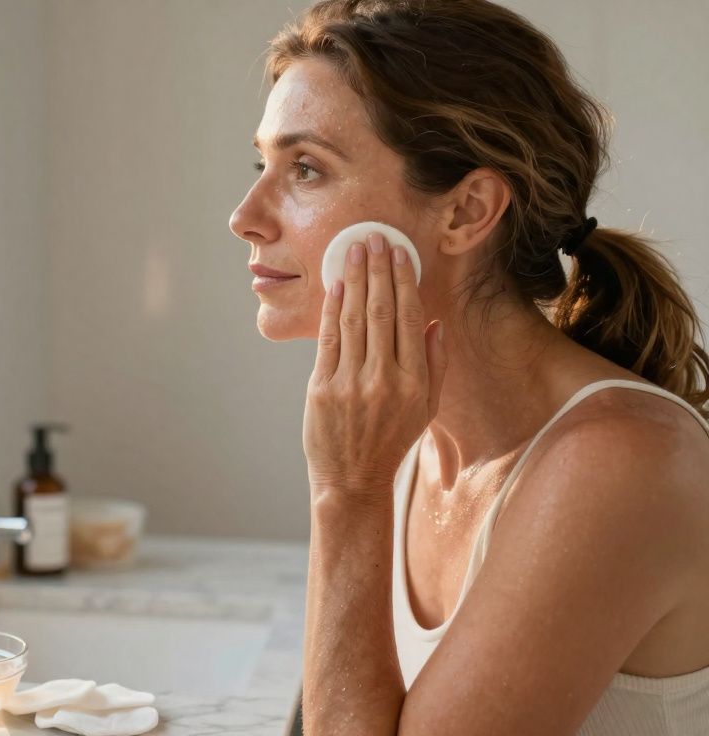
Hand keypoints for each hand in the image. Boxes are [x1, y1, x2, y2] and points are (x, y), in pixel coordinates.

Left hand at [303, 232, 446, 506]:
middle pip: (382, 312)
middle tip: (374, 238)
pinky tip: (336, 285)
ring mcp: (352, 383)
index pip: (411, 319)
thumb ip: (434, 365)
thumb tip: (434, 322)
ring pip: (354, 320)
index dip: (404, 281)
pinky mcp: (323, 388)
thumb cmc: (391, 441)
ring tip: (354, 251)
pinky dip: (333, 309)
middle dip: (378, 270)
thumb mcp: (426, 409)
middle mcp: (385, 379)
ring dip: (355, 280)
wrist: (352, 479)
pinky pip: (329, 340)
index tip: (400, 253)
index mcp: (415, 382)